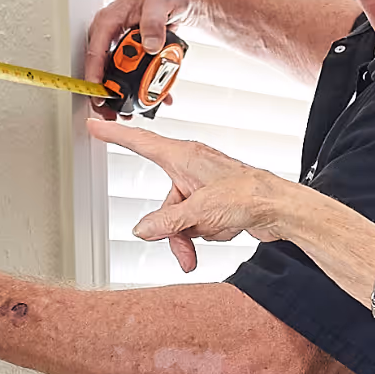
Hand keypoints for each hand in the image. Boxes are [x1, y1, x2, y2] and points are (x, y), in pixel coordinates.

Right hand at [83, 0, 204, 118]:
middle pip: (100, 69)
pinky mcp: (132, 53)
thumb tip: (148, 45)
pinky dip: (142, 87)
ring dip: (122, 95)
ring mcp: (120, 45)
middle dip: (106, 93)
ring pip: (115, 75)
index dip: (94, 75)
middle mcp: (110, 35)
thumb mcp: (159, 2)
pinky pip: (132, 73)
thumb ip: (153, 22)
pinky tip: (155, 98)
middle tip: (113, 111)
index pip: (94, 51)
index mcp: (108, 21)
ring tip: (131, 111)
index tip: (99, 94)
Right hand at [88, 119, 291, 269]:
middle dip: (174, 229)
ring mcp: (203, 186)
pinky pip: (197, 223)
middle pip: (164, 204)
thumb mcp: (199, 211)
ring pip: (180, 219)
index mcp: (183, 156)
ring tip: (214, 234)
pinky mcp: (215, 202)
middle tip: (184, 249)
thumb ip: (167, 222)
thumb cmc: (247, 193)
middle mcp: (191, 168)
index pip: (140, 142)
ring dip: (192, 235)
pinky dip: (208, 231)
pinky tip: (226, 228)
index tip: (96, 124)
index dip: (116, 134)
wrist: (278, 207)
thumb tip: (143, 230)